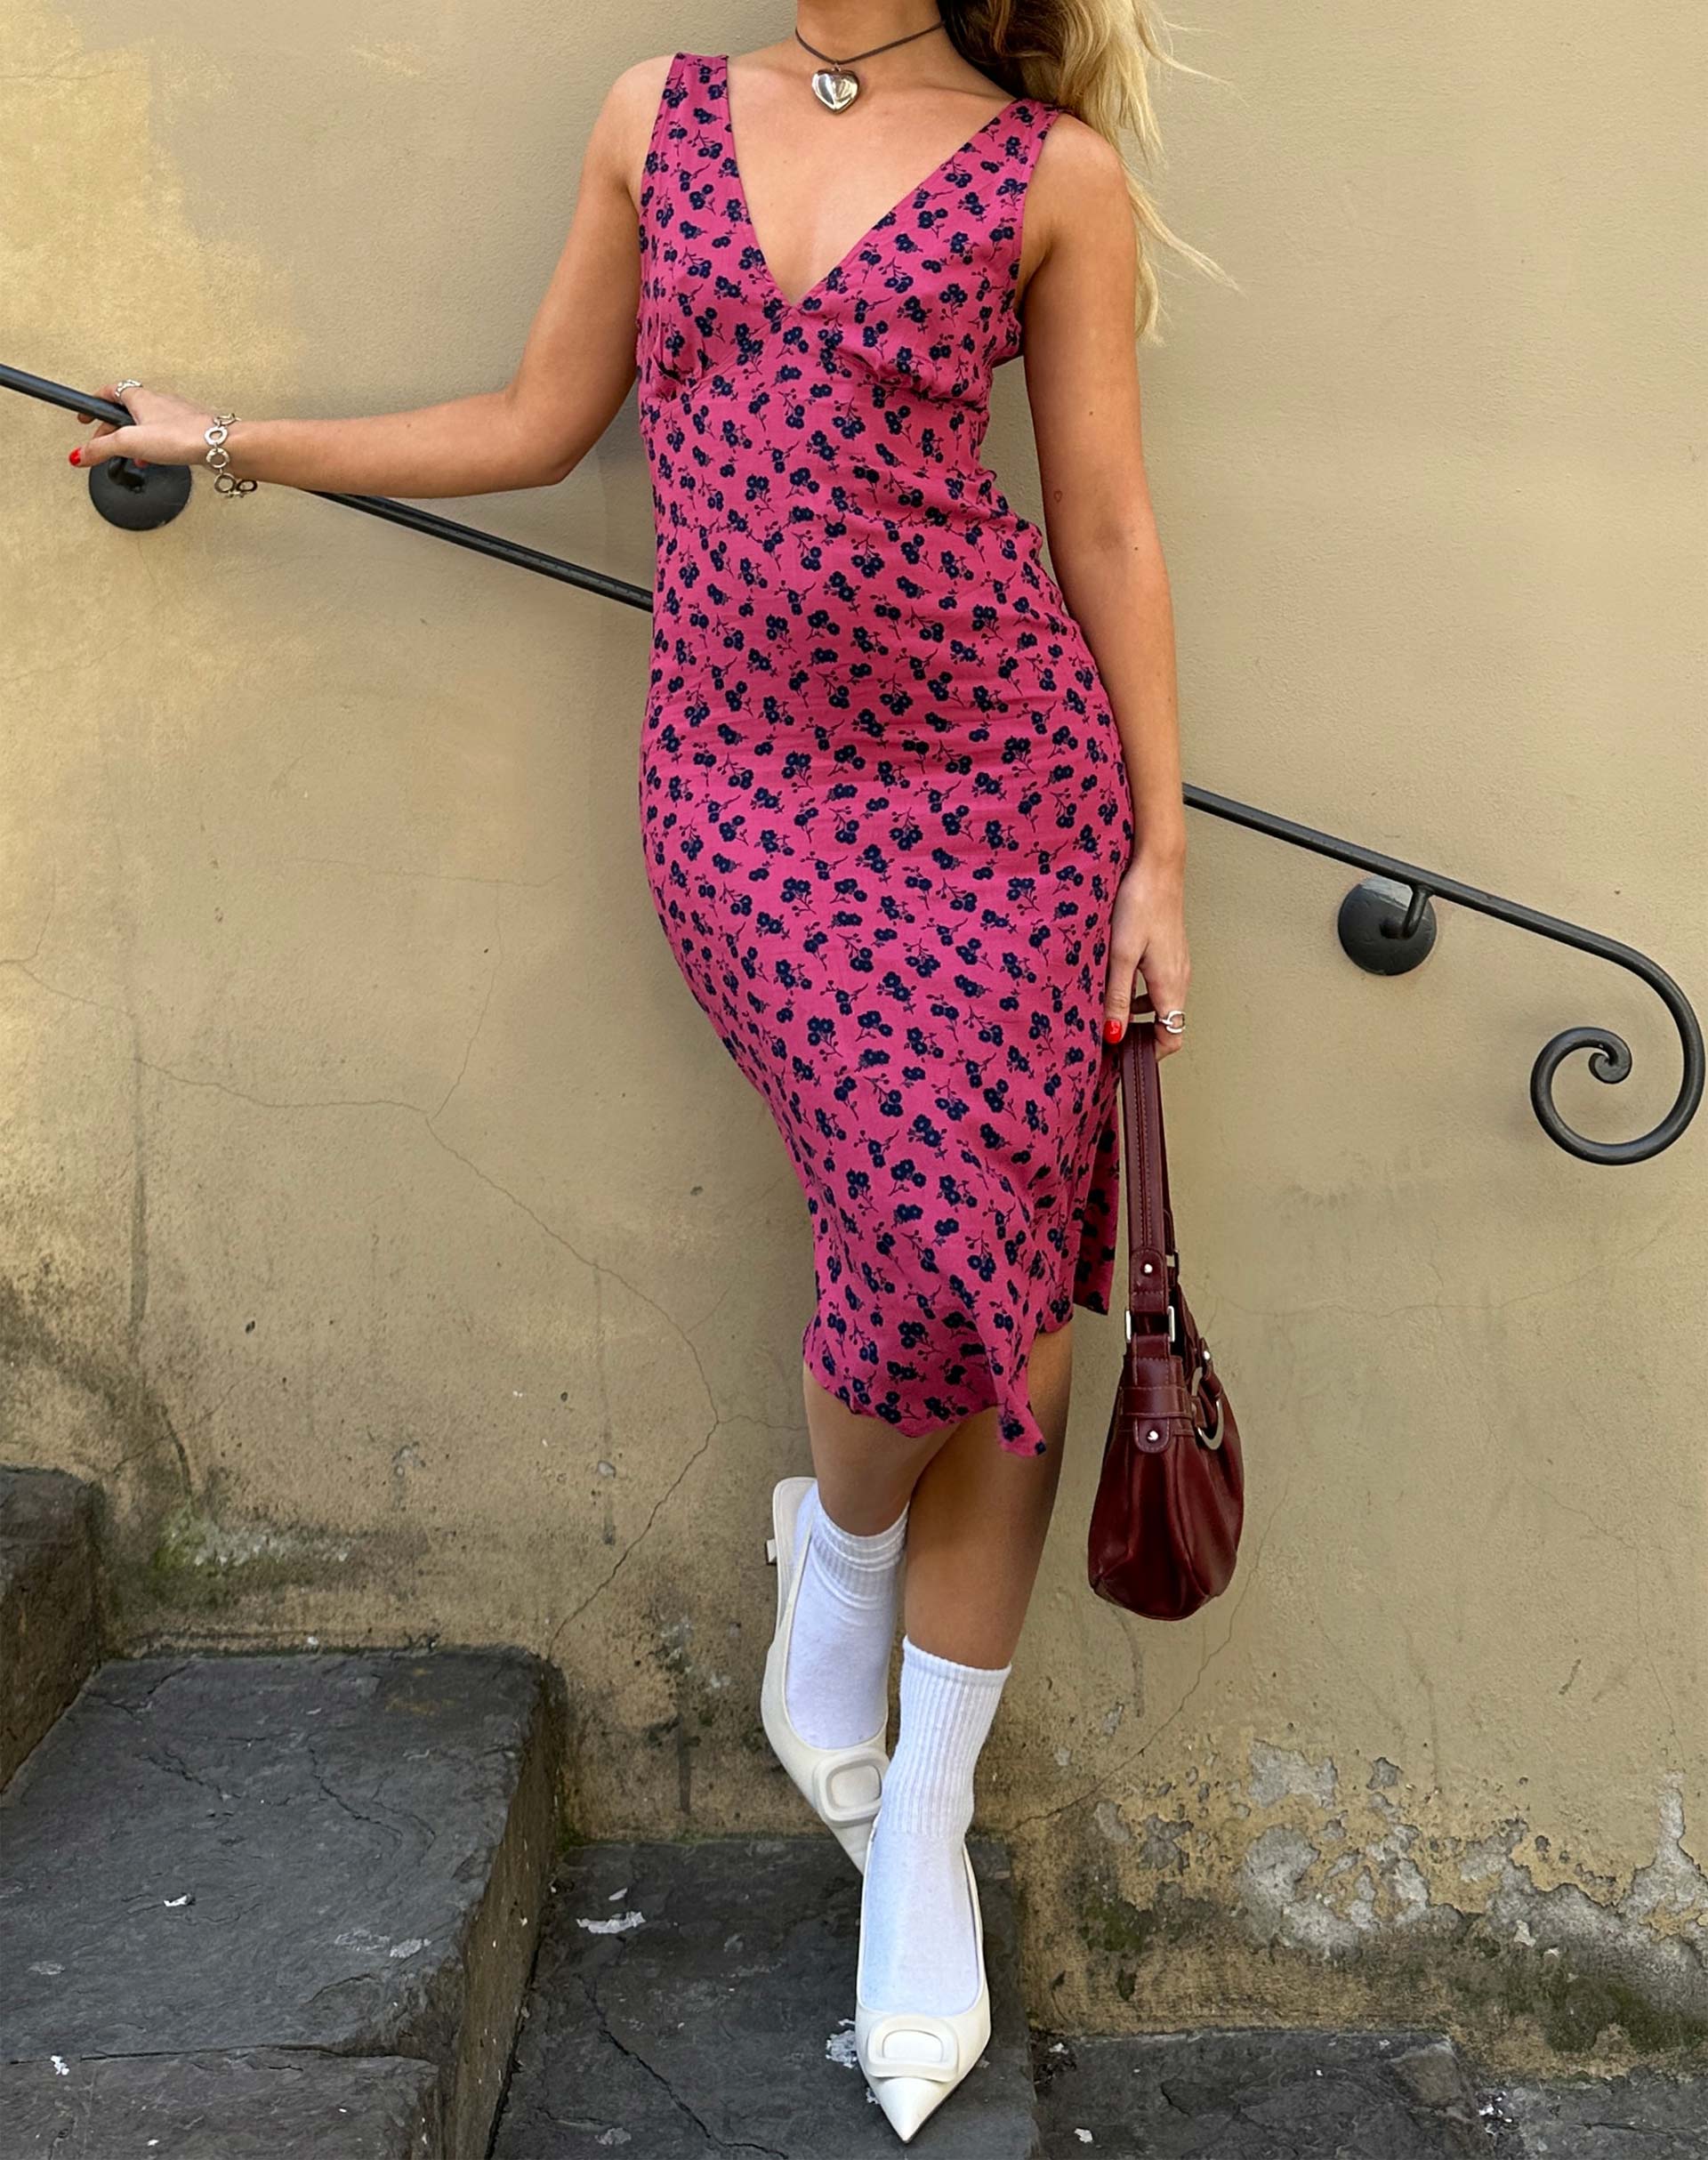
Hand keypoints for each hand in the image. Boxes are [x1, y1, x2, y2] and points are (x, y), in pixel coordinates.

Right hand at [68, 382, 218, 470]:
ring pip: (148, 424)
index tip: (85, 414)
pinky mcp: (192, 431)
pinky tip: (160, 458)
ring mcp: (177, 416)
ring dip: (136, 439)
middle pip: (128, 411)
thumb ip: (101, 448)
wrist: (223, 446)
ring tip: (132, 455)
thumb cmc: (183, 435)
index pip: (110, 392)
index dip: (95, 402)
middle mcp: (160, 402)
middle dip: (114, 428)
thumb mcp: (130, 442)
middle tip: (105, 444)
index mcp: (141, 397)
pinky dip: (156, 446)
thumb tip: (78, 455)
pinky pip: (166, 435)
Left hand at [1101, 851, 1189, 1060]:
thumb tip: (1112, 1033)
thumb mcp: (1121, 956)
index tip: (1122, 1057)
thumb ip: (1117, 997)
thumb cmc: (1141, 903)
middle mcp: (1180, 978)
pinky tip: (1119, 981)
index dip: (1148, 1054)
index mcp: (1170, 985)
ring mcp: (1177, 964)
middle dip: (1141, 1037)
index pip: (1171, 1038)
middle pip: (1168, 1024)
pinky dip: (1141, 993)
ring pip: (1162, 1005)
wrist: (1157, 867)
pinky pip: (1159, 985)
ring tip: (1111, 1012)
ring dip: (1139, 1015)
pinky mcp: (1170, 952)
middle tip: (1112, 1038)